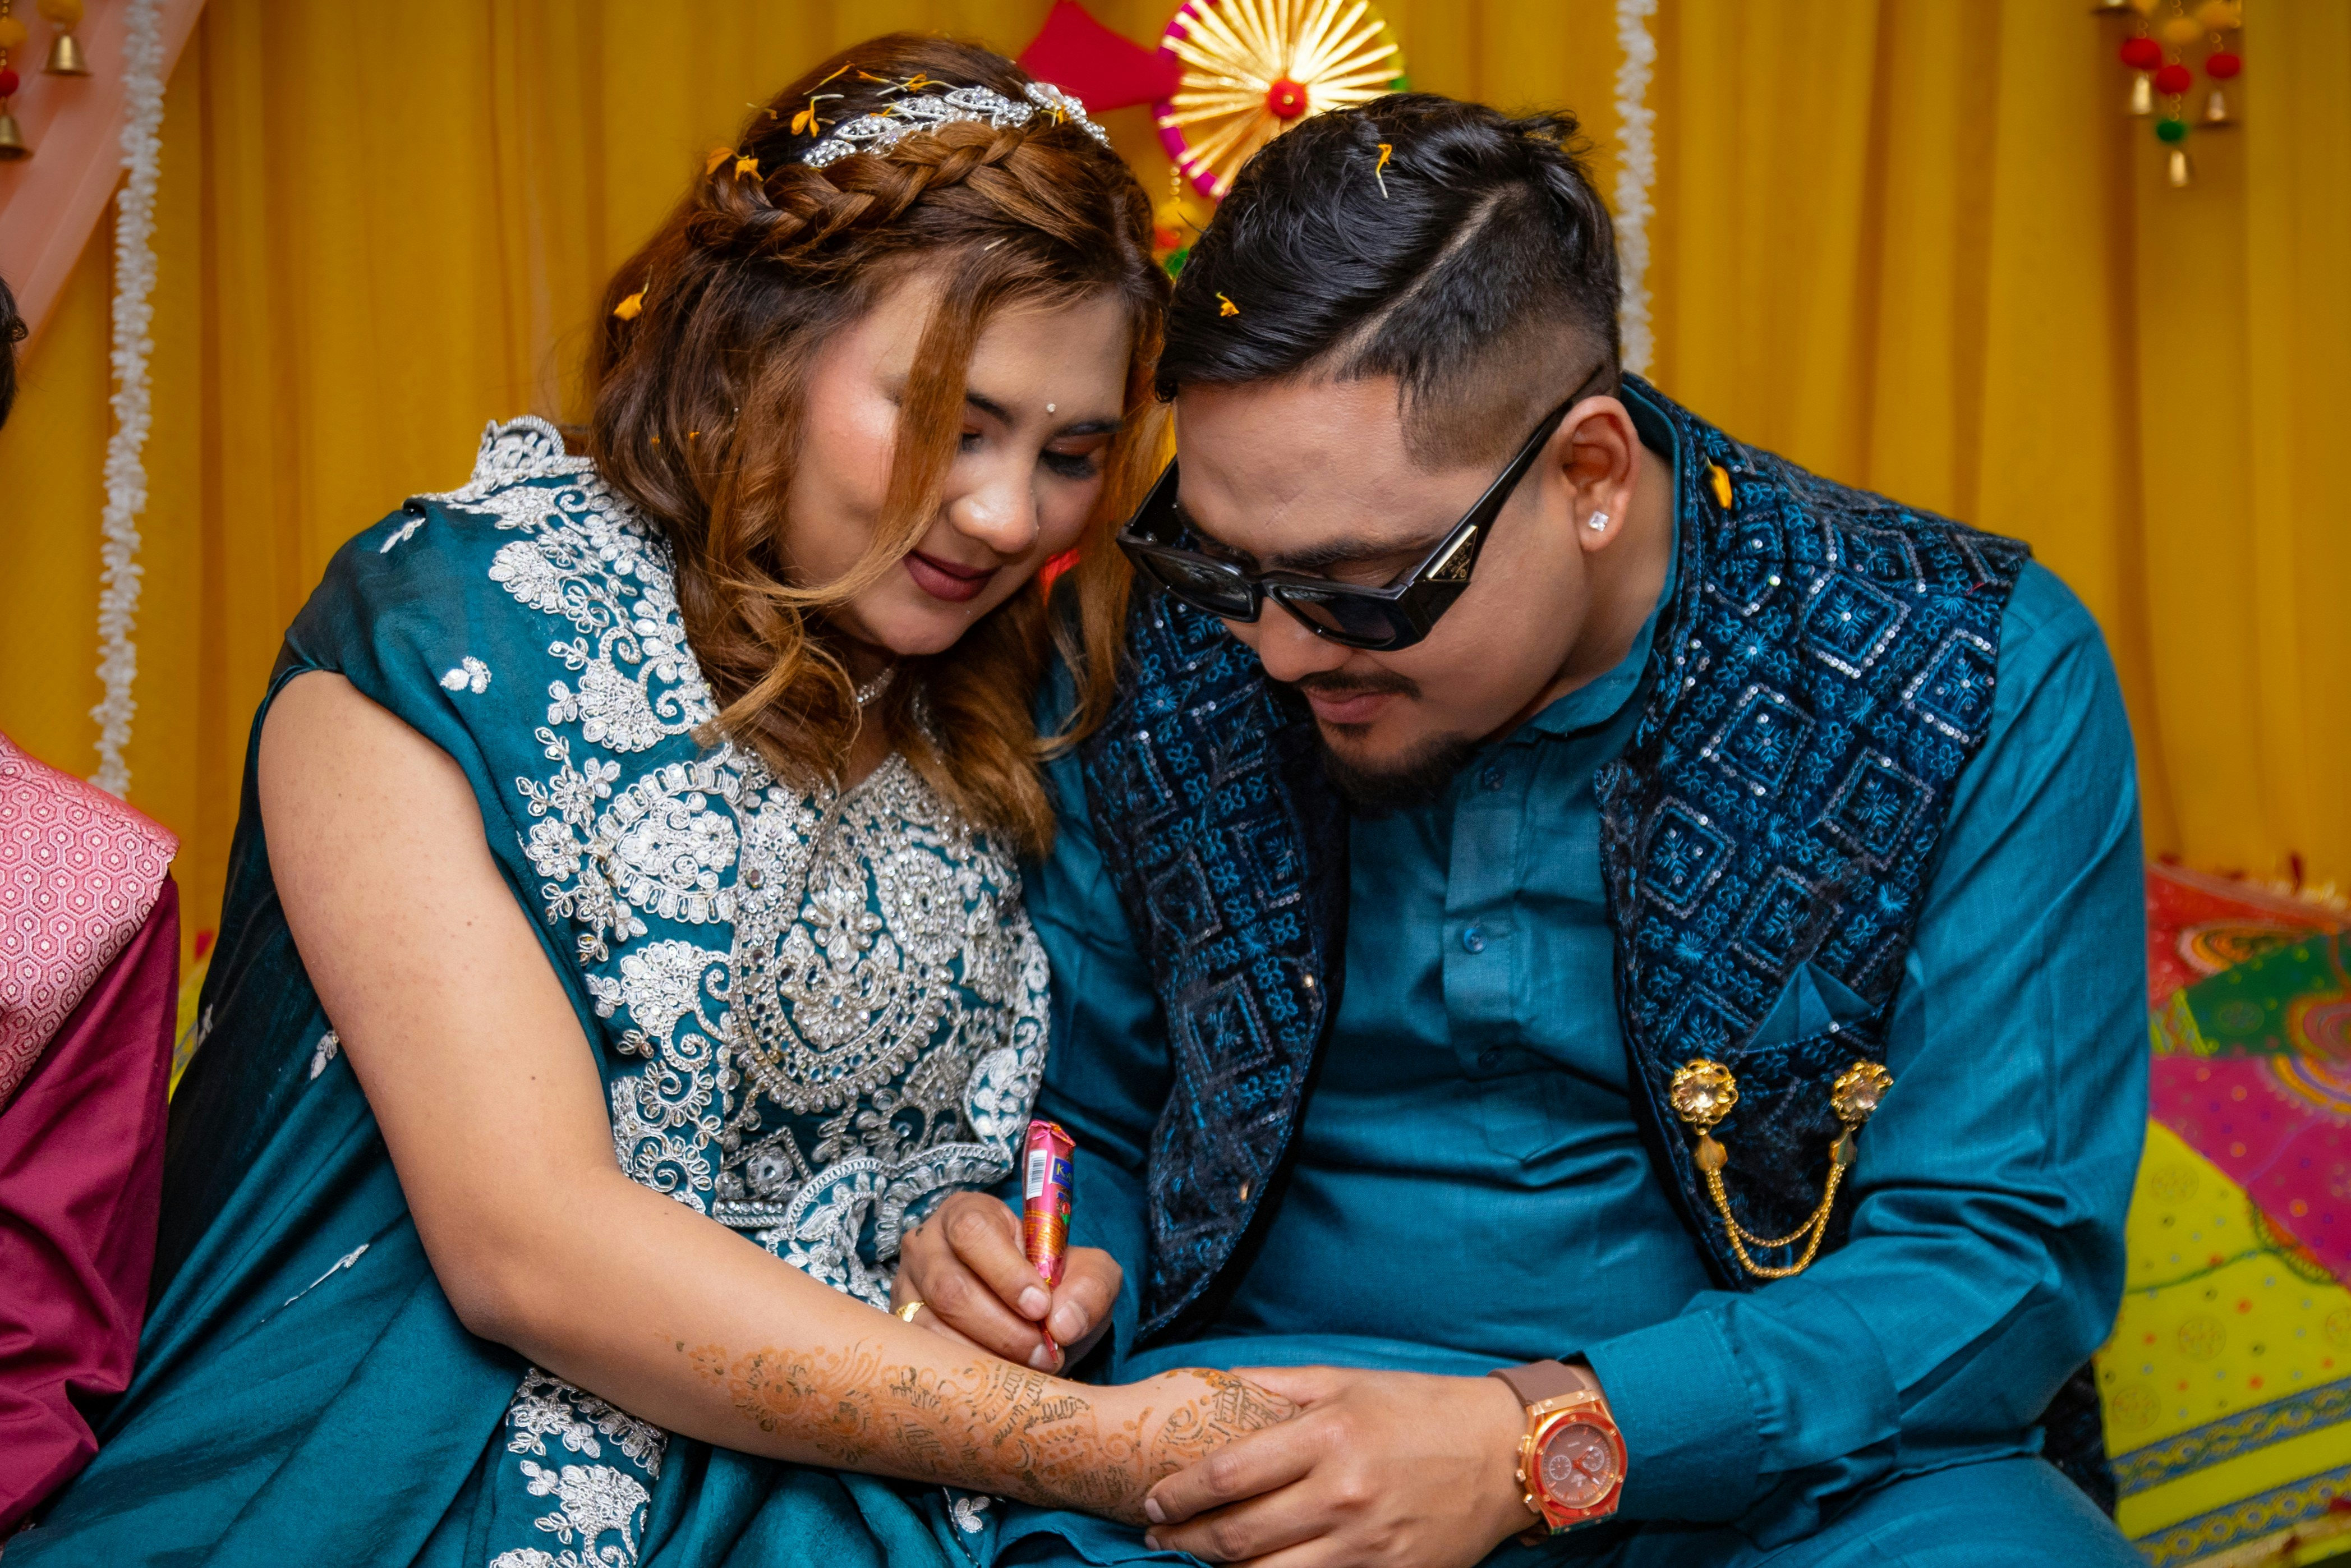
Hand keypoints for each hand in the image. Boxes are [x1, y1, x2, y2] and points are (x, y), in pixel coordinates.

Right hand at [892, 1190, 1120, 1371]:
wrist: (1033, 1316)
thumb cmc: (1054, 1285)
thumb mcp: (1088, 1274)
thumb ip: (1090, 1287)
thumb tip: (1064, 1324)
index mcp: (968, 1214)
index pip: (972, 1231)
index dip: (1005, 1272)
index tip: (1040, 1307)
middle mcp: (926, 1246)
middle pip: (949, 1287)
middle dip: (1003, 1328)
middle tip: (1043, 1353)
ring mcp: (907, 1289)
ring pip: (931, 1328)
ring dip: (985, 1356)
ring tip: (1026, 1368)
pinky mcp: (902, 1331)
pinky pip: (923, 1357)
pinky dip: (964, 1374)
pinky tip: (996, 1380)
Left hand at [1140, 1366, 1533, 1567]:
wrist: (1505, 1453)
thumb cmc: (1419, 1408)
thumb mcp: (1345, 1380)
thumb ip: (1274, 1386)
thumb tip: (1210, 1386)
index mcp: (1329, 1435)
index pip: (1228, 1474)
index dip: (1178, 1494)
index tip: (1151, 1499)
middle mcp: (1344, 1493)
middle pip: (1237, 1536)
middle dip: (1183, 1542)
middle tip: (1156, 1536)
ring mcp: (1367, 1544)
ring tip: (1194, 1560)